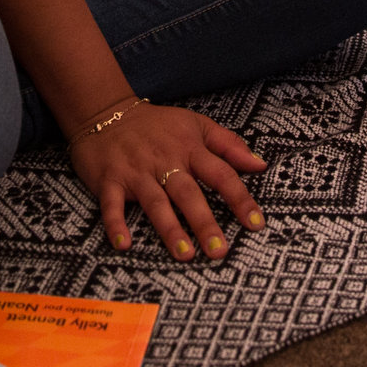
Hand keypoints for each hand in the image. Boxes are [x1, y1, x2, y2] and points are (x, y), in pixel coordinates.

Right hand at [70, 102, 266, 261]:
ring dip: (170, 229)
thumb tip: (260, 165)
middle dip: (204, 222)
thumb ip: (229, 144)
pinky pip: (112, 205)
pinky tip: (124, 245)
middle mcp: (165, 161)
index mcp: (189, 148)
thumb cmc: (157, 124)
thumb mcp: (197, 124)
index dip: (240, 199)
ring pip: (155, 202)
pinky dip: (116, 224)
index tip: (256, 224)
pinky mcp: (109, 180)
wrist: (105, 112)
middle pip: (188, 194)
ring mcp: (136, 172)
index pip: (221, 175)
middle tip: (219, 251)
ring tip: (185, 254)